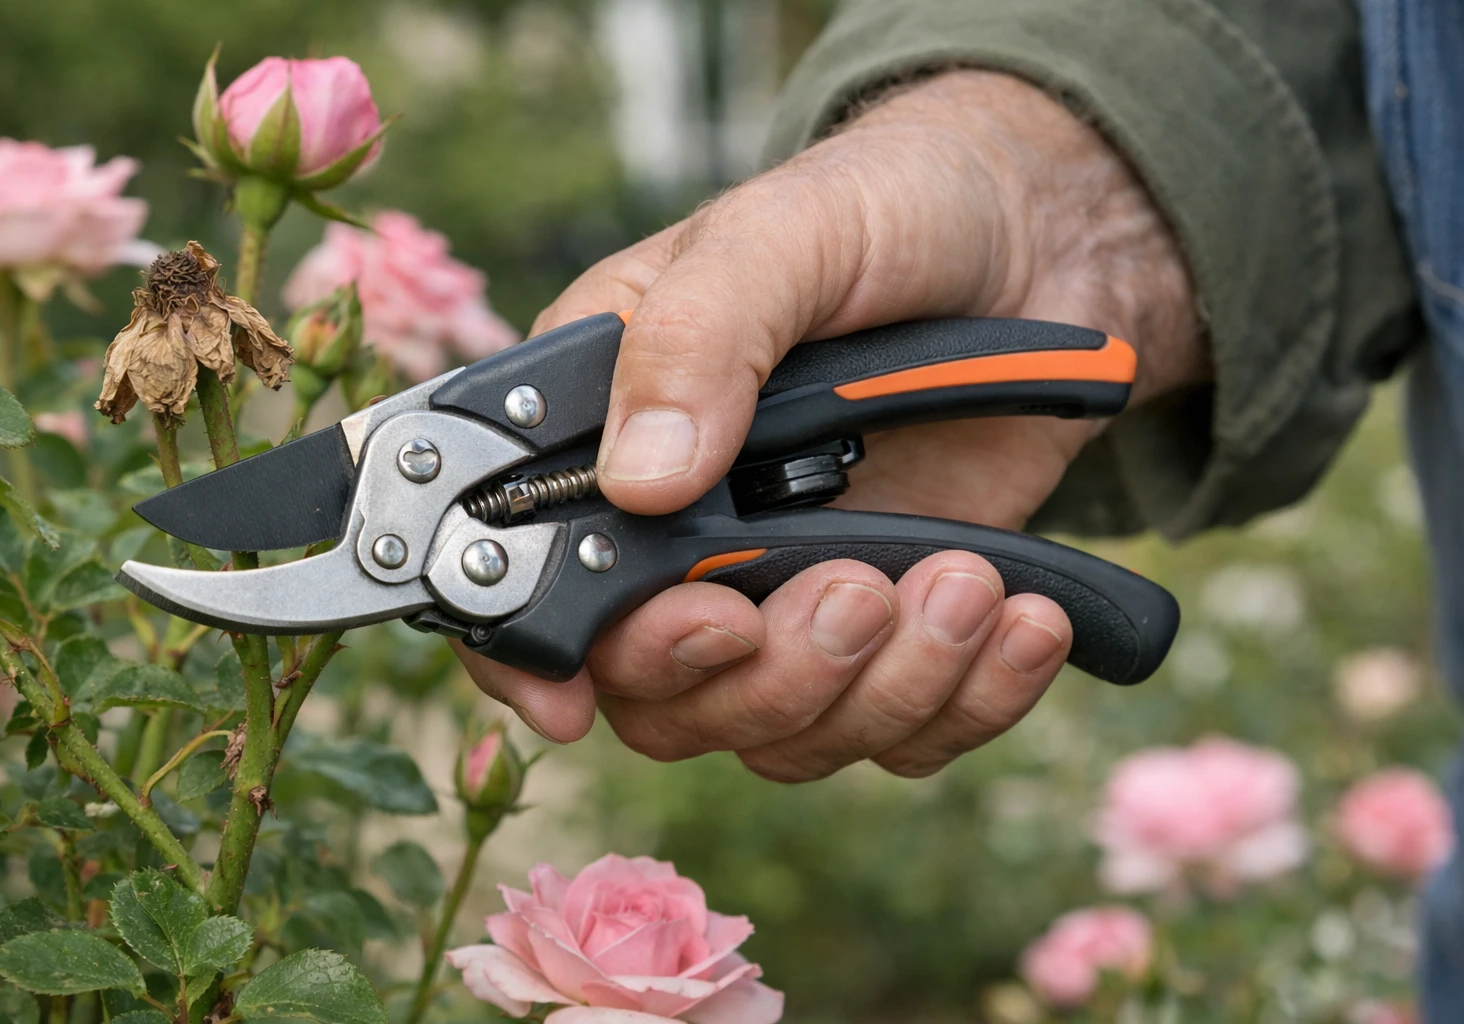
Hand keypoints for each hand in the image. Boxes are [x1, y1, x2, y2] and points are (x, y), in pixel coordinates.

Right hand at [457, 71, 1202, 780]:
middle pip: (663, 700)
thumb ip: (701, 338)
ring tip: (968, 579)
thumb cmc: (889, 212)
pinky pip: (906, 733)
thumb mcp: (786, 235)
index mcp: (609, 436)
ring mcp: (788, 595)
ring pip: (787, 733)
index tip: (577, 702)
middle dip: (764, 673)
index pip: (523, 586)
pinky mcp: (893, 631)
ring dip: (884, 684)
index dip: (531, 662)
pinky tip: (1027, 618)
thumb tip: (641, 482)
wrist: (1040, 244)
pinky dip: (972, 701)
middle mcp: (683, 541)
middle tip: (853, 589)